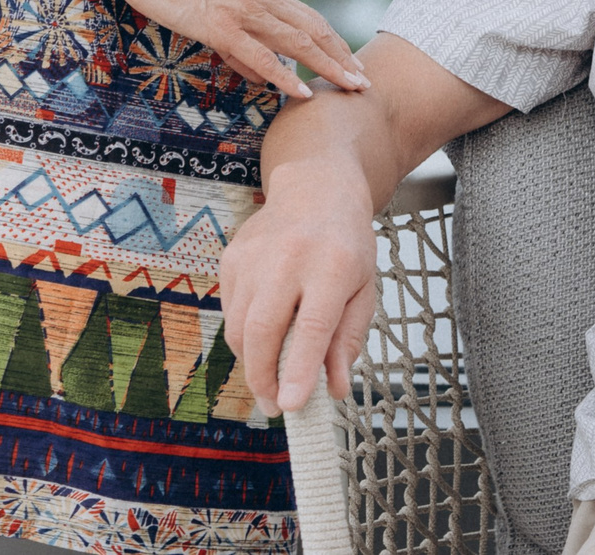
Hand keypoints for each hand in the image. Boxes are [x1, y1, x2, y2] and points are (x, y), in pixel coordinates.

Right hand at [113, 0, 366, 98]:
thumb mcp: (215, 4)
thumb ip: (239, 39)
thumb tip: (257, 73)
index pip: (309, 17)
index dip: (334, 41)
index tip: (351, 61)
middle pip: (314, 29)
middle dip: (342, 57)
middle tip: (363, 82)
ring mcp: (242, 11)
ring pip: (297, 41)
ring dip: (327, 66)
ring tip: (349, 87)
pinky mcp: (220, 26)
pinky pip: (260, 55)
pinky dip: (286, 74)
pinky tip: (303, 92)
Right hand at [216, 168, 379, 411]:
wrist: (315, 188)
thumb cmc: (346, 243)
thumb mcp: (363, 288)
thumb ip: (348, 339)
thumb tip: (335, 388)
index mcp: (333, 266)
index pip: (312, 327)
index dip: (299, 370)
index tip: (292, 405)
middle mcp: (289, 259)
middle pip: (263, 331)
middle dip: (263, 378)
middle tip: (275, 406)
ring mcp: (254, 257)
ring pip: (240, 328)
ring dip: (252, 362)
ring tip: (271, 375)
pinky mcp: (231, 258)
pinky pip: (230, 312)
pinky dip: (244, 334)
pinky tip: (264, 331)